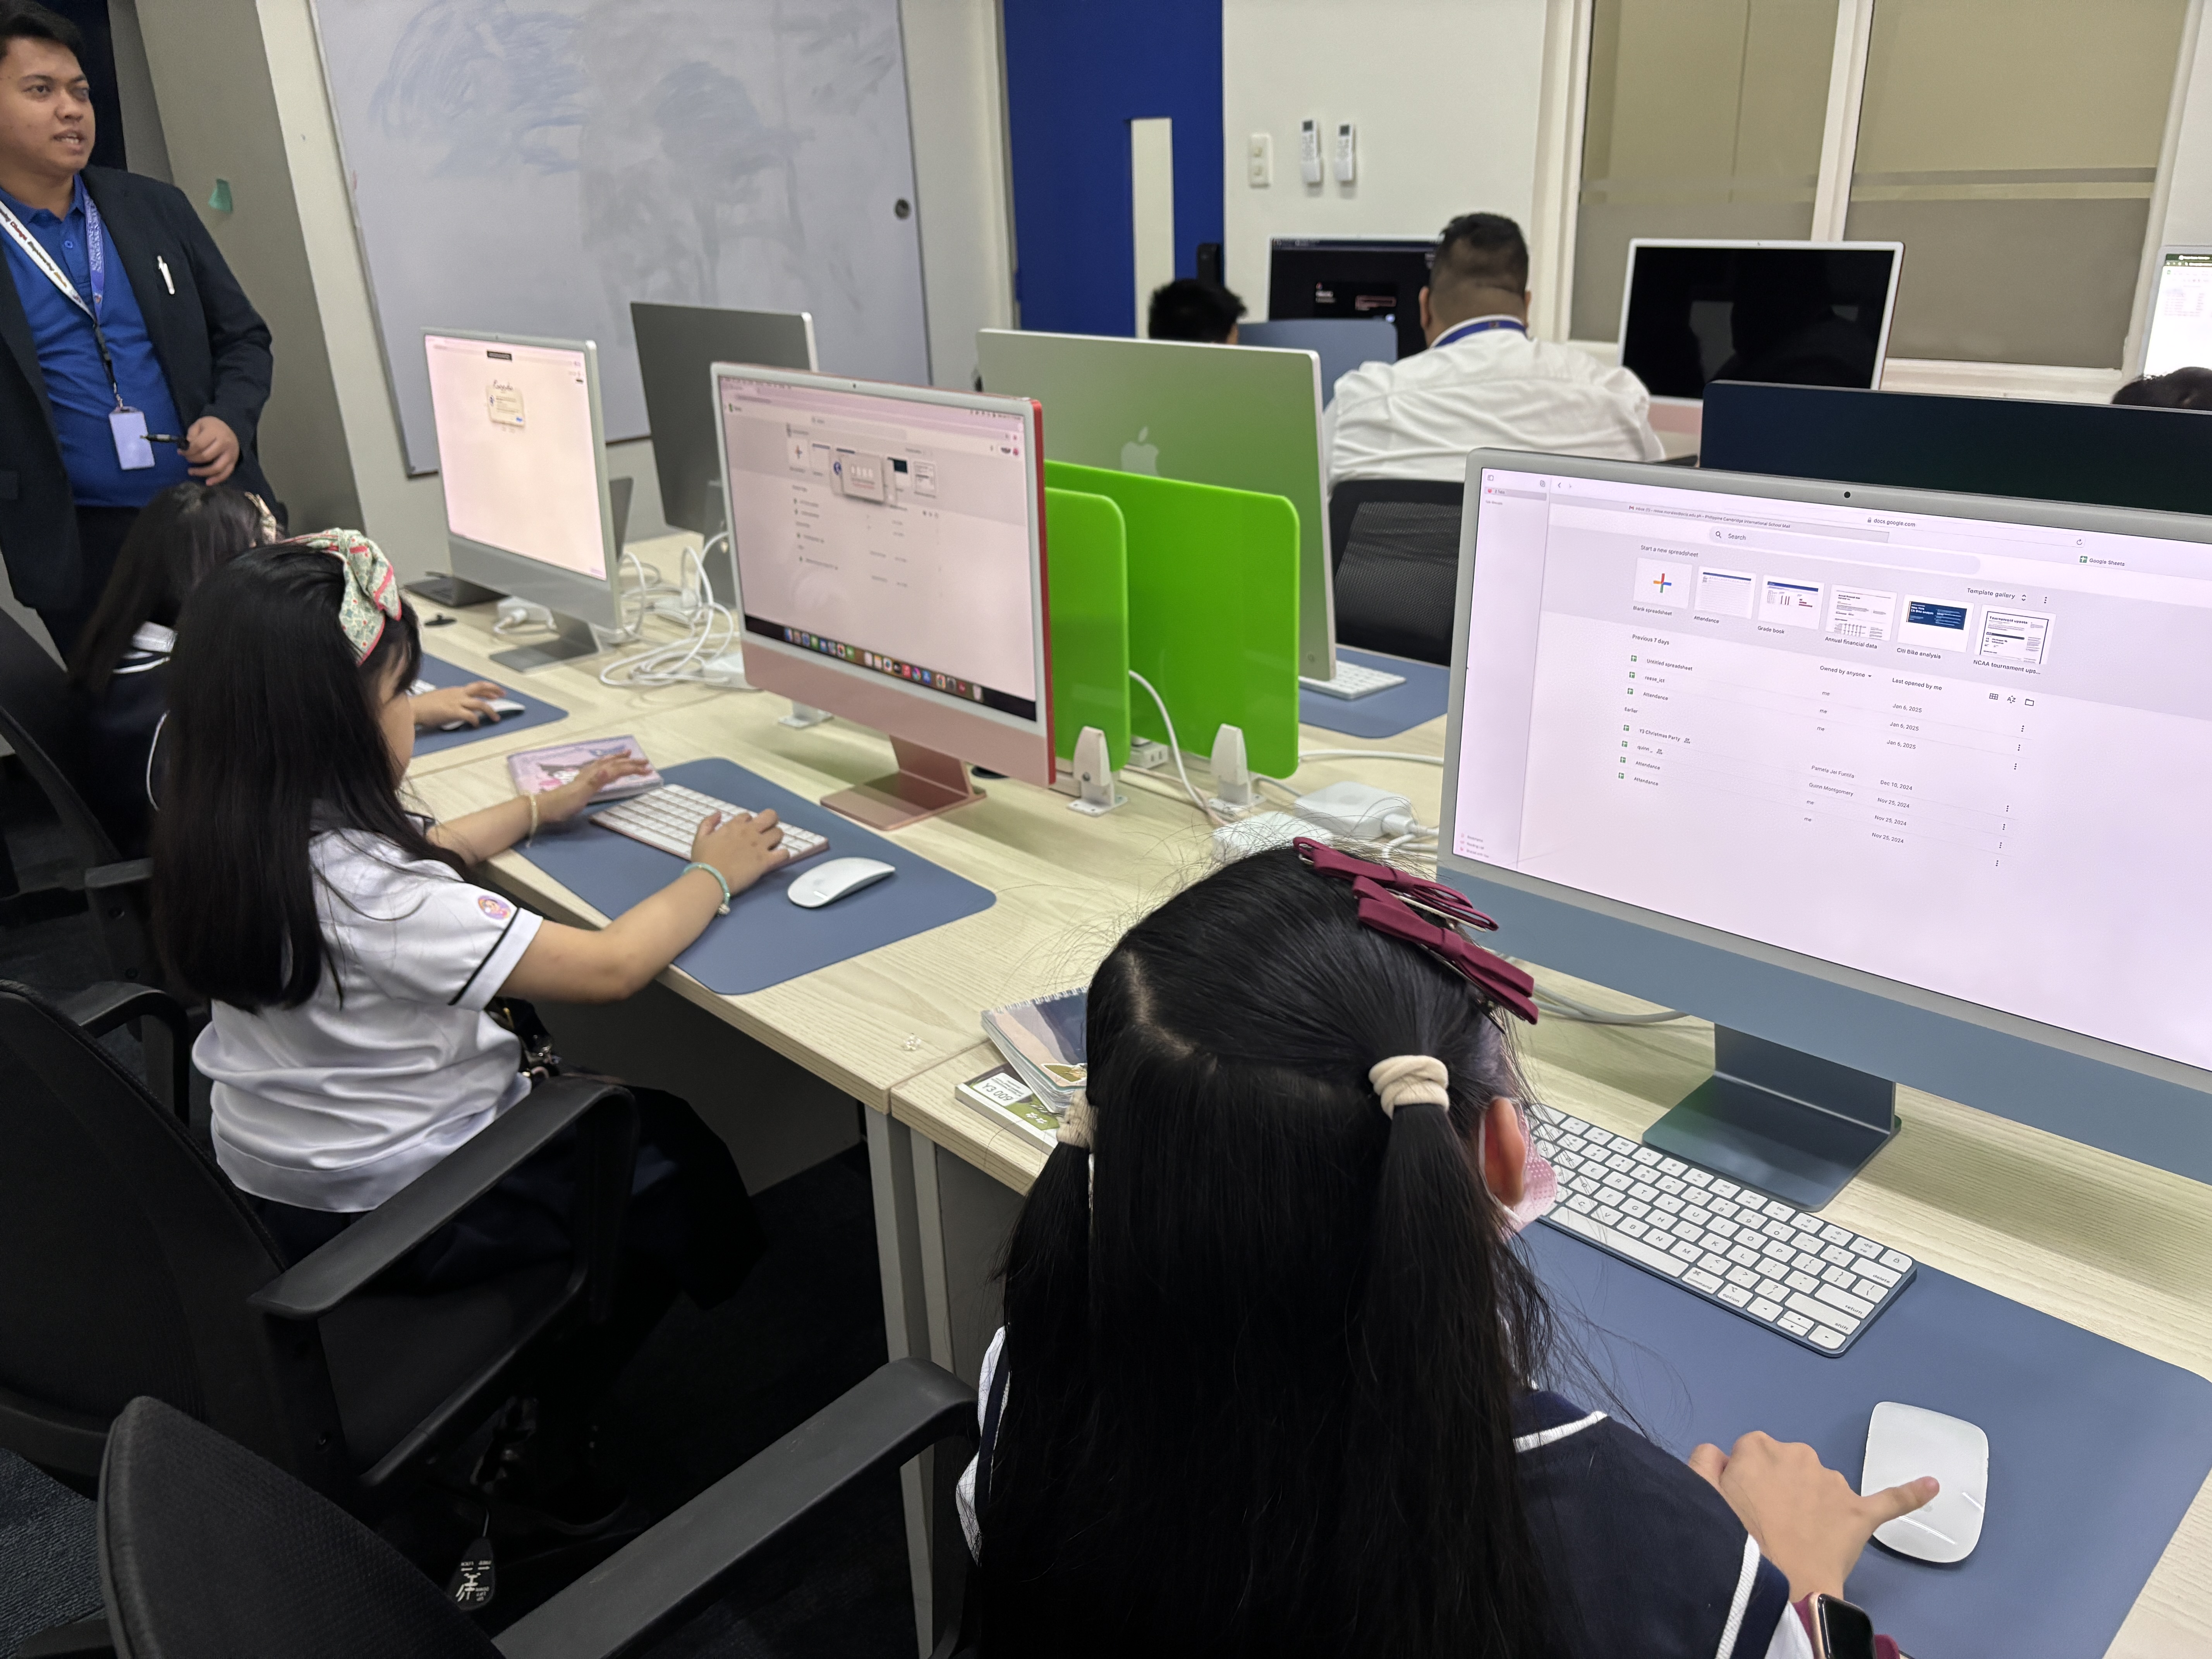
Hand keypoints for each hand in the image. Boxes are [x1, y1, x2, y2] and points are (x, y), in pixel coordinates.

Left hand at [181, 415, 238, 483]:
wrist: (229, 427)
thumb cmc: (212, 426)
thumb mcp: (200, 424)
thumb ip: (192, 434)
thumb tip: (187, 447)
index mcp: (215, 432)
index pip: (198, 445)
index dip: (187, 451)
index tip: (181, 452)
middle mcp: (225, 444)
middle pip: (206, 457)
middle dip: (192, 459)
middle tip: (186, 459)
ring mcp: (231, 454)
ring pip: (216, 468)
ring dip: (202, 472)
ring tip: (191, 472)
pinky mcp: (234, 462)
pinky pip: (226, 473)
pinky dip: (217, 479)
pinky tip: (207, 482)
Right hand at [411, 680, 504, 727]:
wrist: (413, 708)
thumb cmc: (423, 705)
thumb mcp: (440, 698)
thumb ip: (452, 700)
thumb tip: (458, 706)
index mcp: (455, 691)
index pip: (475, 687)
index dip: (488, 689)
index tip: (495, 693)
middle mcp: (458, 694)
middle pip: (481, 688)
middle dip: (494, 691)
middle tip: (503, 695)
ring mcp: (457, 702)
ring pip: (480, 704)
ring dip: (491, 711)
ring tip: (496, 718)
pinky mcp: (453, 712)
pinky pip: (470, 716)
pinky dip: (476, 721)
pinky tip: (477, 725)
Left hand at [537, 755, 650, 824]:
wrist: (545, 808)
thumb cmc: (564, 804)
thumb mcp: (581, 794)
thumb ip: (596, 781)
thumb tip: (608, 769)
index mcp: (594, 776)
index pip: (618, 769)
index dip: (633, 769)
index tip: (648, 770)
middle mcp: (591, 773)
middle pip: (614, 764)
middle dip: (630, 763)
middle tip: (645, 762)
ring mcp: (586, 776)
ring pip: (606, 763)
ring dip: (618, 759)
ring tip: (627, 754)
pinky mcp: (582, 781)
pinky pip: (599, 768)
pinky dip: (607, 764)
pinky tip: (606, 767)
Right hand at [689, 806, 788, 896]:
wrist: (711, 878)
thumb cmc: (704, 860)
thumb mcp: (700, 838)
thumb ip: (708, 823)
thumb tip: (718, 813)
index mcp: (734, 826)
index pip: (748, 816)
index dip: (748, 822)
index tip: (744, 831)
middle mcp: (750, 832)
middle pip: (770, 816)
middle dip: (771, 821)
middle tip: (767, 831)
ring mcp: (760, 846)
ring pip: (779, 833)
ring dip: (776, 837)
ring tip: (771, 845)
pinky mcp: (766, 861)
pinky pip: (784, 853)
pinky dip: (783, 854)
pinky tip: (777, 857)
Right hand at [1689, 1432, 1937, 1601]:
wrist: (1776, 1581)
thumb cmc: (1733, 1538)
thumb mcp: (1700, 1493)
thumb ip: (1706, 1462)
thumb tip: (1720, 1454)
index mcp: (1758, 1447)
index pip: (1751, 1455)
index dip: (1746, 1482)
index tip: (1743, 1507)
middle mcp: (1798, 1454)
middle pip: (1788, 1466)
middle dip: (1780, 1489)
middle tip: (1768, 1526)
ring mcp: (1832, 1482)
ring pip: (1822, 1486)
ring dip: (1814, 1503)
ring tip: (1801, 1538)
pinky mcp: (1860, 1512)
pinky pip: (1889, 1500)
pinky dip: (1912, 1492)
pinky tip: (1933, 1485)